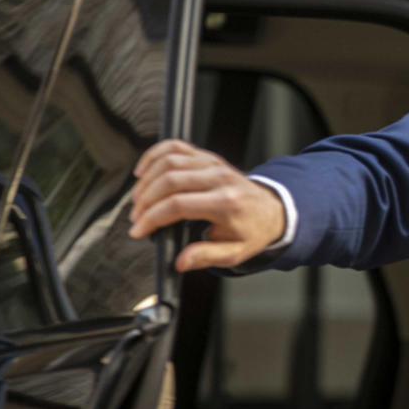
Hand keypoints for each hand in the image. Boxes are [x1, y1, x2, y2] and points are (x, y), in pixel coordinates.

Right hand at [128, 139, 286, 271]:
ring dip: (146, 181)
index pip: (178, 204)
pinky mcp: (208, 157)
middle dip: (145, 201)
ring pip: (169, 162)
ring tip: (138, 201)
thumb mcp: (234, 253)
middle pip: (169, 180)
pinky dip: (154, 155)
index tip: (138, 230)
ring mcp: (213, 164)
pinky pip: (176, 147)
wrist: (271, 211)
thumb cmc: (252, 231)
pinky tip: (143, 171)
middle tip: (136, 218)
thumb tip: (180, 261)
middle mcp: (219, 179)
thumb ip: (206, 256)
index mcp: (226, 203)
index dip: (152, 218)